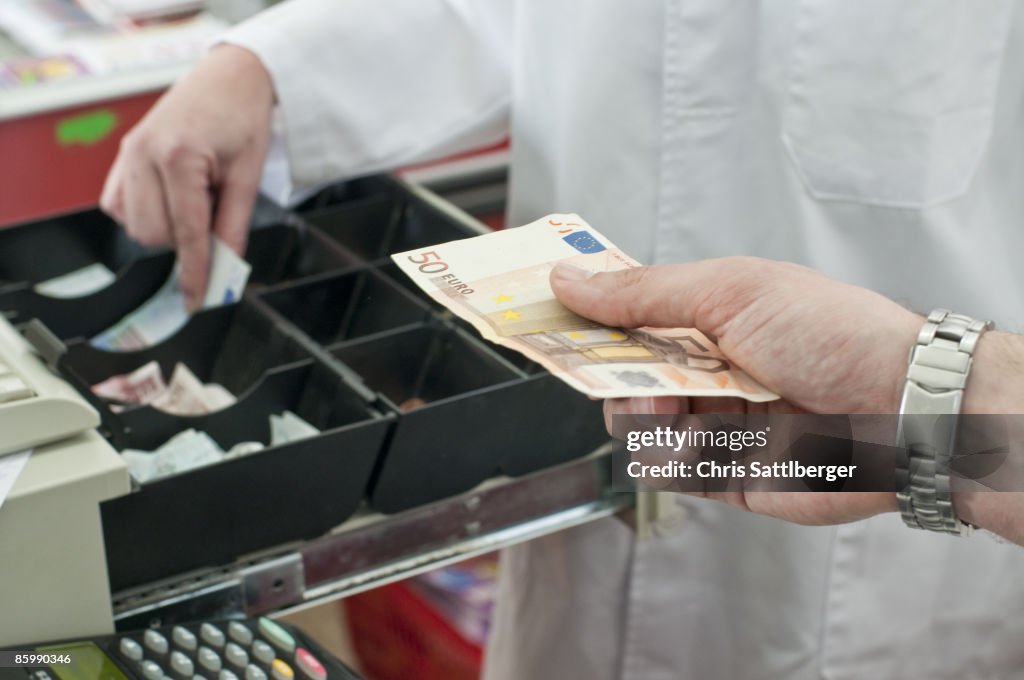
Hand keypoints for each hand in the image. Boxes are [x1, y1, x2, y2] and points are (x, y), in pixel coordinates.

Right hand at [101, 45, 274, 308]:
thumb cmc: (243, 120)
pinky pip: (120, 208)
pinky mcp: (121, 155)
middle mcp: (143, 155)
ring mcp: (127, 154)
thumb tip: (226, 270)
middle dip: (186, 240)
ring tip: (196, 196)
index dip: (194, 273)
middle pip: (155, 236)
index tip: (196, 302)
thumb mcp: (249, 177)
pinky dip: (145, 214)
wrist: (228, 78)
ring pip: (135, 226)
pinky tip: (171, 197)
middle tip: (214, 209)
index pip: (186, 234)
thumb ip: (234, 227)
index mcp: (178, 158)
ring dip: (166, 227)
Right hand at [550, 256, 923, 524]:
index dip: (581, 310)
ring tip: (673, 399)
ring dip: (642, 409)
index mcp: (706, 315)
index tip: (536, 305)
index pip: (624, 310)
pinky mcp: (722, 474)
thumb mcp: (730, 290)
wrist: (903, 411)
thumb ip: (643, 292)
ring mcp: (711, 420)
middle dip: (603, 365)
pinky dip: (672, 452)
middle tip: (587, 356)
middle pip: (618, 368)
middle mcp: (705, 368)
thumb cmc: (834, 333)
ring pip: (634, 421)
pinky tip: (705, 435)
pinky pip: (666, 467)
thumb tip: (570, 277)